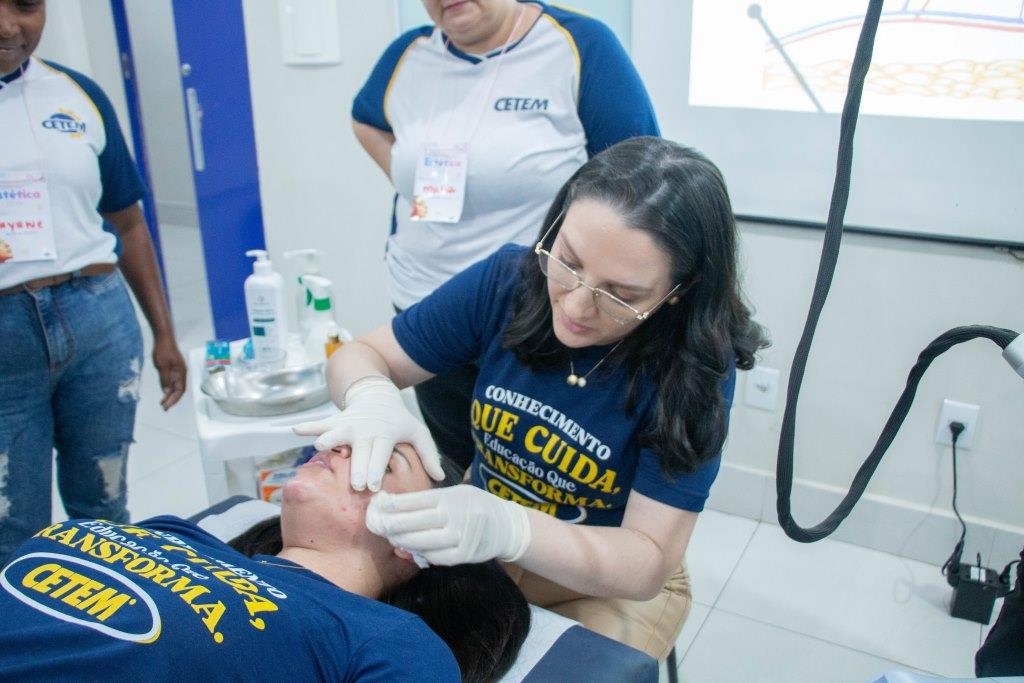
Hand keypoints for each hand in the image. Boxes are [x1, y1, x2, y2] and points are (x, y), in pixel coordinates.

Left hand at [152, 334, 185, 409]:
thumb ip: (165, 379)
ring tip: (163, 402)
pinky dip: (168, 388)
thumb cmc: (163, 350)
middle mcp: (181, 373)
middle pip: (179, 389)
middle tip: (163, 407)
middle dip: (172, 399)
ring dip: (170, 394)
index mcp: (181, 372)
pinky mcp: (173, 368)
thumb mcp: (162, 366)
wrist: (163, 338)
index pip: (180, 390)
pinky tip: (164, 391)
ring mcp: (178, 370)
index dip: (173, 399)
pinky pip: (173, 381)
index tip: (166, 406)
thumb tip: (167, 391)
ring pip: (176, 386)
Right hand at [292, 377, 442, 490]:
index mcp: (386, 435)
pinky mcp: (336, 421)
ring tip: (321, 448)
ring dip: (330, 440)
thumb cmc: (398, 421)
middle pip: (361, 451)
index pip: (381, 454)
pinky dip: (308, 426)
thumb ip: (429, 455)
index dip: (377, 469)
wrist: (377, 394)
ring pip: (338, 433)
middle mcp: (366, 430)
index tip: (373, 486)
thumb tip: (440, 479)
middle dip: (358, 467)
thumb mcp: (418, 433)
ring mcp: (349, 424)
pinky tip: (295, 430)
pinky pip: (320, 423)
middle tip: (354, 484)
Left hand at [365, 485, 531, 565]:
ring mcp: (461, 536)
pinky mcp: (465, 555)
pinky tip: (413, 550)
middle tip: (377, 525)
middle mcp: (456, 515)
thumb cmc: (474, 505)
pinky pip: (436, 558)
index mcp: (451, 496)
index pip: (415, 500)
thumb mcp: (456, 493)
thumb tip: (395, 506)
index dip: (393, 505)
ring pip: (422, 542)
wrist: (506, 525)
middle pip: (414, 522)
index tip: (377, 506)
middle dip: (391, 524)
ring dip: (403, 542)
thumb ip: (430, 500)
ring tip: (392, 539)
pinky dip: (422, 555)